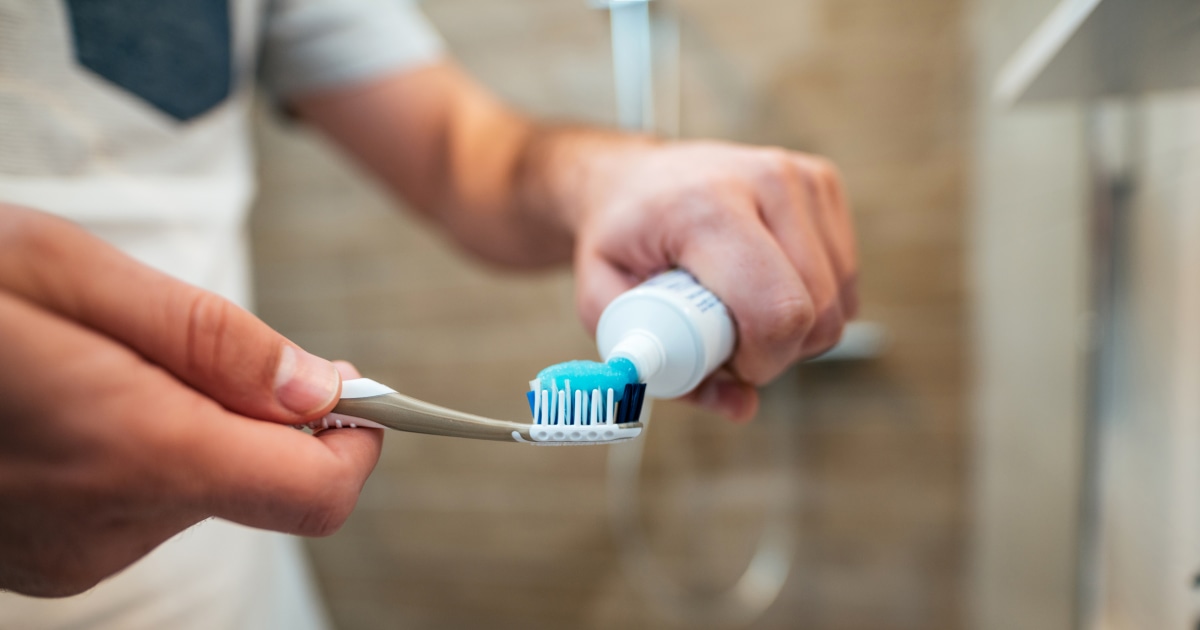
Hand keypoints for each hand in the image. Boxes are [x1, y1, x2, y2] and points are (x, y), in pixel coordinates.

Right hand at [0, 205, 381, 596]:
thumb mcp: (73, 273)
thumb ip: (212, 340)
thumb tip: (321, 389)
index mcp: (133, 447)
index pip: (313, 492)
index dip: (356, 441)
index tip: (358, 392)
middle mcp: (108, 524)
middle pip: (259, 484)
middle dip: (258, 413)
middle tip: (188, 342)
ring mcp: (70, 553)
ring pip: (199, 489)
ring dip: (191, 424)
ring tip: (101, 363)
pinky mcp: (43, 559)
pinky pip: (142, 504)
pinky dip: (144, 451)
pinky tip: (75, 403)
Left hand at [573, 141, 857, 421]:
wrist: (629, 179)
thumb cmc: (617, 242)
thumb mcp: (605, 308)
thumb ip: (665, 368)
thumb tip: (740, 407)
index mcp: (705, 208)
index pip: (778, 309)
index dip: (762, 361)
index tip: (727, 363)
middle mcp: (764, 181)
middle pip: (818, 312)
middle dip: (779, 352)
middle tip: (728, 341)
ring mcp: (800, 177)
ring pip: (839, 299)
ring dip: (797, 329)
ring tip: (739, 308)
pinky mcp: (822, 181)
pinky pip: (845, 275)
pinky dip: (812, 300)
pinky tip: (765, 283)